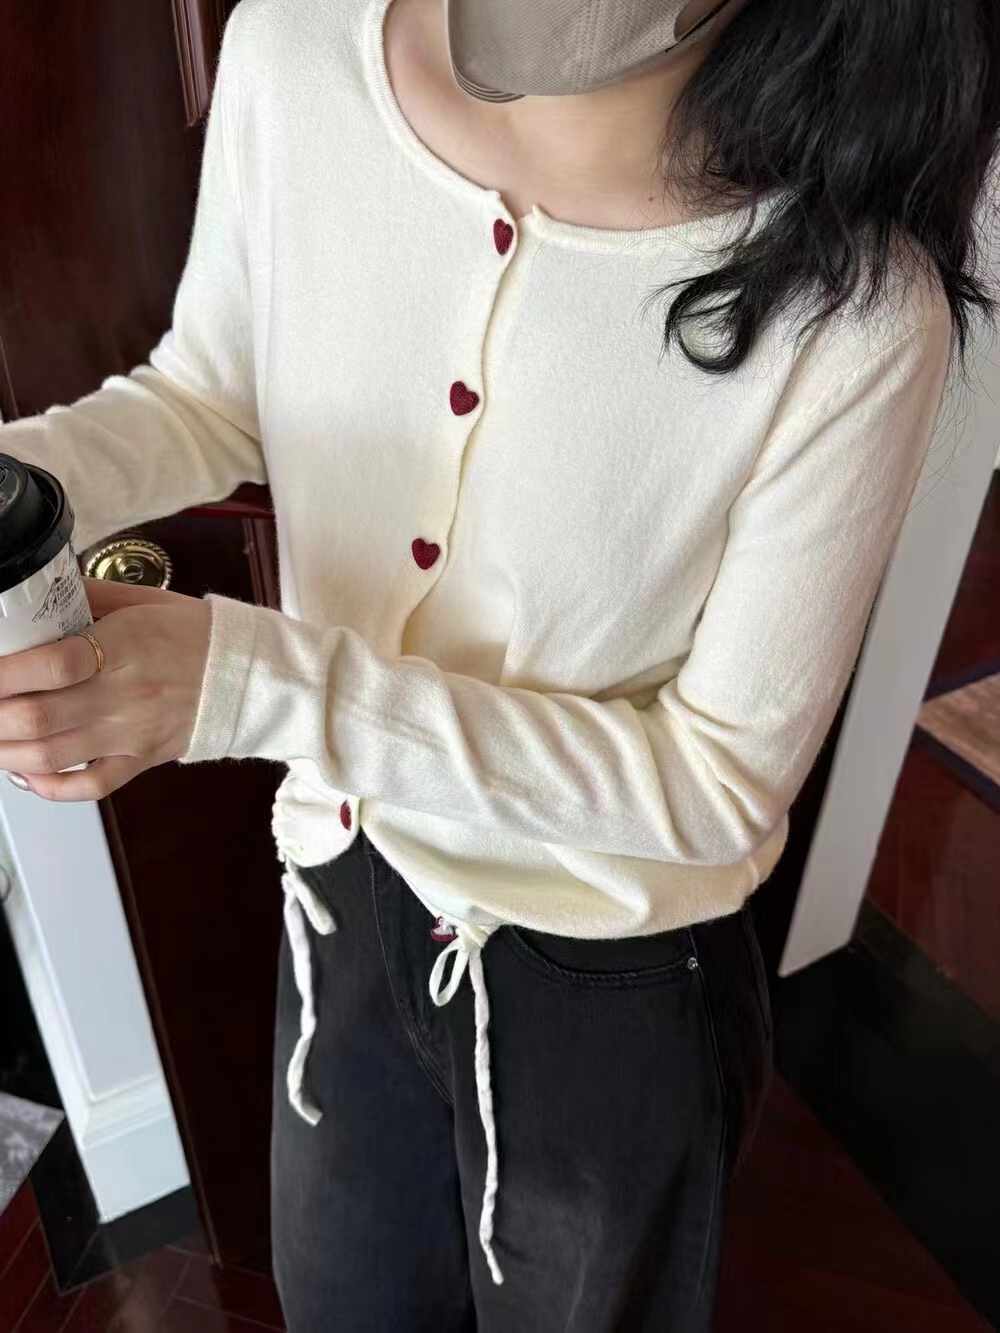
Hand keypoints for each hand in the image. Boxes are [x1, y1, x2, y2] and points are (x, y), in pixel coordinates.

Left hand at [0, 577, 211, 801]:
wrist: (247, 674)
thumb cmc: (194, 635)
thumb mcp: (142, 599)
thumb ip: (86, 596)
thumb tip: (37, 594)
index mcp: (125, 646)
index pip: (54, 664)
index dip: (6, 673)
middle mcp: (126, 695)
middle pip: (39, 718)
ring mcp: (132, 733)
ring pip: (52, 756)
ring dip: (5, 751)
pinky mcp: (141, 759)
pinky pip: (90, 786)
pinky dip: (50, 787)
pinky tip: (27, 771)